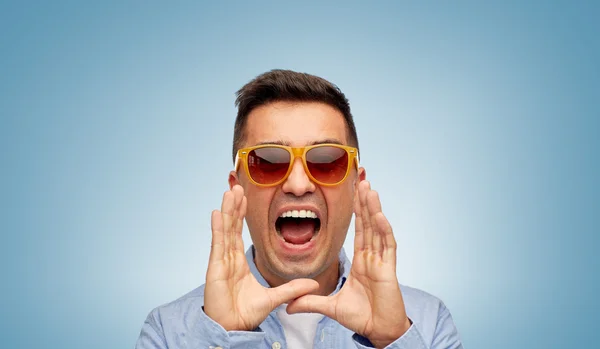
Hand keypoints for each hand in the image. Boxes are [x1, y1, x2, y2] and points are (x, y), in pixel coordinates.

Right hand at [204, 185, 318, 330]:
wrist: (233, 328)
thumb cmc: (246, 314)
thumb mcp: (274, 298)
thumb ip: (291, 289)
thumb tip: (313, 284)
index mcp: (239, 262)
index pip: (239, 232)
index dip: (241, 215)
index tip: (245, 197)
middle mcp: (228, 258)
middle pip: (231, 226)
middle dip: (234, 206)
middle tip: (238, 186)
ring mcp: (221, 261)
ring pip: (225, 230)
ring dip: (227, 210)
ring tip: (230, 191)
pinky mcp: (215, 267)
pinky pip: (218, 244)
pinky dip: (218, 228)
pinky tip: (218, 212)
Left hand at [287, 181, 409, 347]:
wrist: (379, 331)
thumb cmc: (362, 317)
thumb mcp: (331, 307)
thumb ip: (311, 302)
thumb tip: (289, 306)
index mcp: (362, 261)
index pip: (359, 231)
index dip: (357, 212)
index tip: (353, 193)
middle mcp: (372, 257)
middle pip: (369, 224)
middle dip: (365, 202)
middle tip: (361, 180)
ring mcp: (382, 262)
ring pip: (378, 229)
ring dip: (373, 208)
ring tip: (368, 188)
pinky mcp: (389, 269)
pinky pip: (387, 245)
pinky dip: (383, 229)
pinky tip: (379, 214)